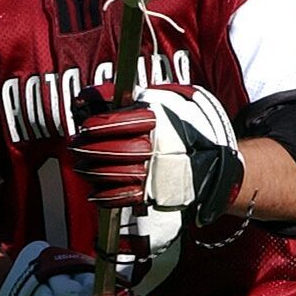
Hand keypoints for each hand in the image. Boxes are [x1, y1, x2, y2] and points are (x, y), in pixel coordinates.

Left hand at [72, 82, 244, 226]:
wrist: (218, 164)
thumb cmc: (187, 127)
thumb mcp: (165, 101)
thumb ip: (128, 98)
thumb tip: (89, 97)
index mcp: (161, 121)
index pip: (121, 122)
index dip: (99, 125)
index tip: (86, 126)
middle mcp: (158, 148)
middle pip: (113, 149)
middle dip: (89, 148)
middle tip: (77, 145)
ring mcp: (156, 174)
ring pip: (113, 174)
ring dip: (92, 171)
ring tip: (82, 165)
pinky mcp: (154, 197)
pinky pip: (122, 198)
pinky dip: (105, 196)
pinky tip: (96, 191)